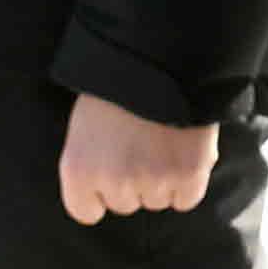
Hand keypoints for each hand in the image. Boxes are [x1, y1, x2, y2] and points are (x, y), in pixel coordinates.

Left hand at [60, 89, 220, 225]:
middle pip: (125, 204)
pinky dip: (189, 182)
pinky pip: (186, 199)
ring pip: (157, 200)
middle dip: (133, 181)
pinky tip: (185, 152)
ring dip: (162, 179)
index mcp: (79, 170)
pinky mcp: (187, 177)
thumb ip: (92, 160)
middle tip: (141, 144)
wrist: (160, 57)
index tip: (109, 172)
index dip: (99, 193)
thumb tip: (106, 187)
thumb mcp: (86, 123)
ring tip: (164, 141)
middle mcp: (114, 183)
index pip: (85, 211)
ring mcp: (152, 182)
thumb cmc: (117, 83)